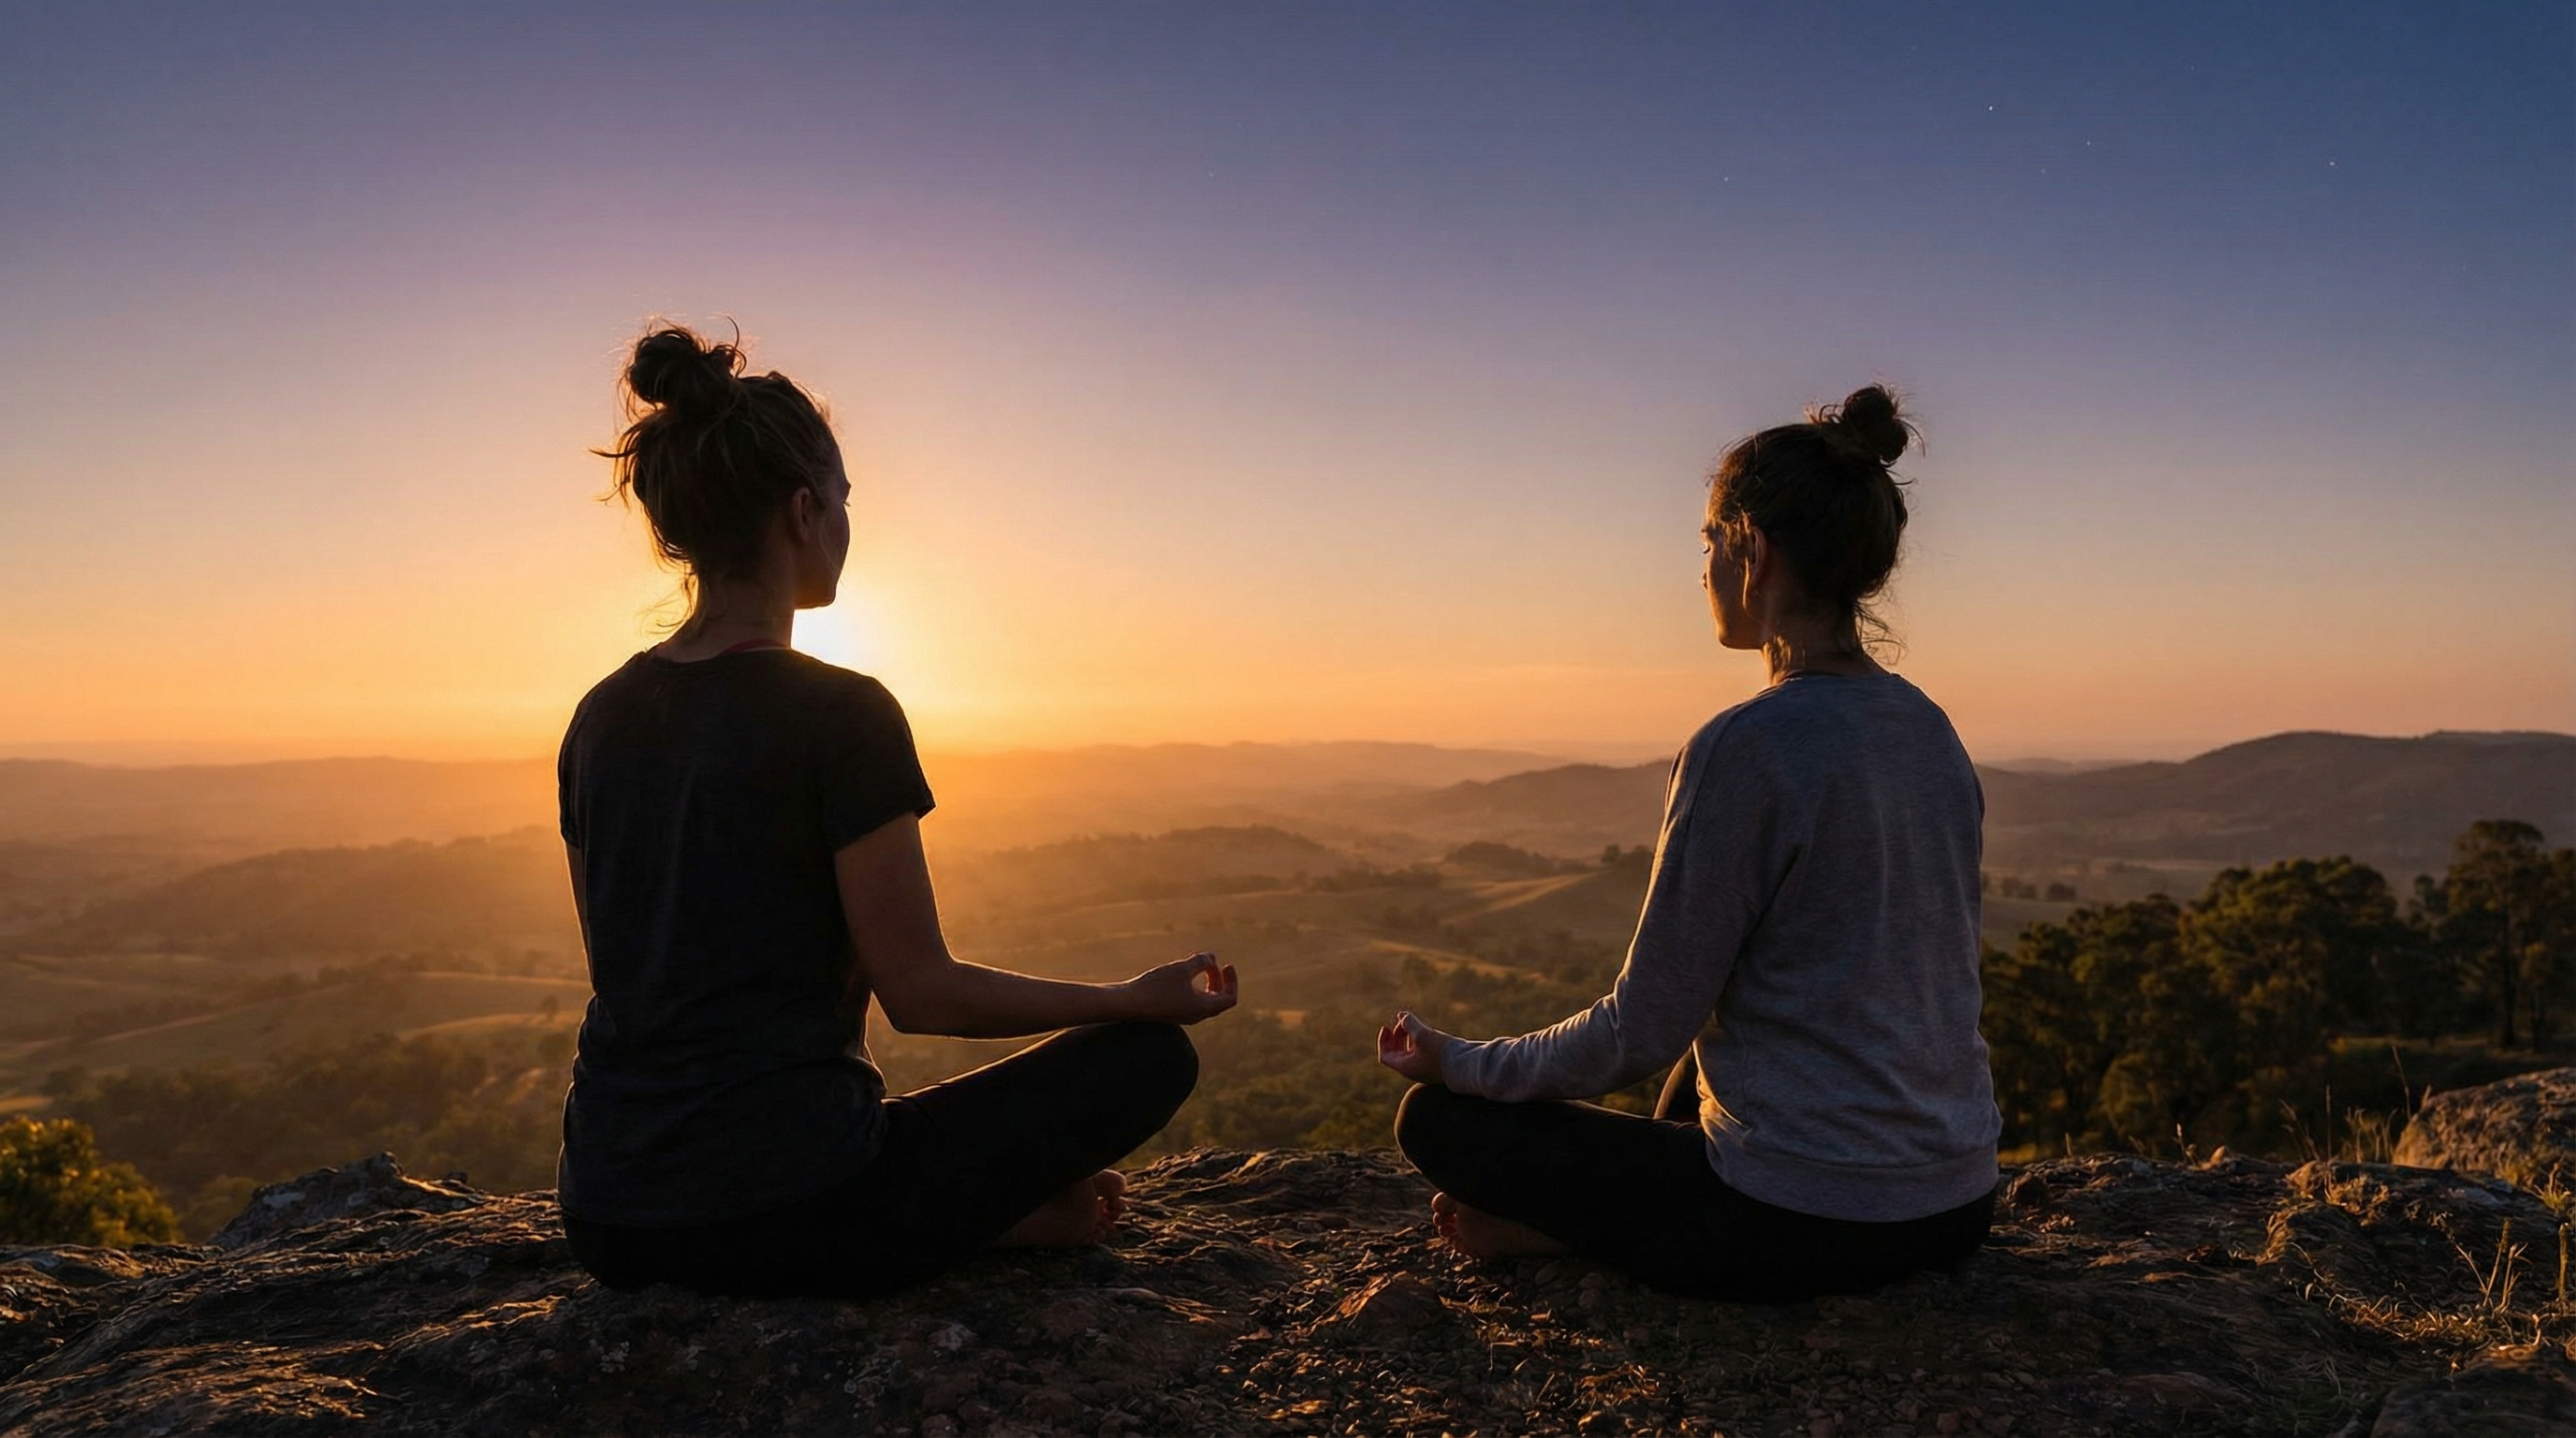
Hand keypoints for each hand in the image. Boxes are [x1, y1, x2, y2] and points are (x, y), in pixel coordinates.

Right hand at [1123, 951, 1238, 1024]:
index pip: (1229, 999)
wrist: (1127, 1003)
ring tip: (1195, 965)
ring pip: (1204, 1001)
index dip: (1232, 981)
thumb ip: (1200, 962)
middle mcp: (1196, 1015)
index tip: (1226, 965)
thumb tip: (1212, 957)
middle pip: (1218, 1000)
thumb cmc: (1156, 986)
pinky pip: (1191, 1001)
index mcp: (1203, 1008)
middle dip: (1218, 979)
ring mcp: (1183, 1016)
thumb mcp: (1181, 969)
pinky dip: (1193, 987)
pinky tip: (1179, 973)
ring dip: (1205, 983)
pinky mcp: (1171, 1013)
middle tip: (1210, 963)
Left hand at [1377, 1010, 1452, 1084]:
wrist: (1468, 1067)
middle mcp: (1414, 1070)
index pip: (1385, 1056)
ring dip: (1408, 1036)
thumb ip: (1410, 1024)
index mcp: (1406, 1067)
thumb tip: (1402, 1016)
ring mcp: (1426, 1068)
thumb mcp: (1423, 1035)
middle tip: (1402, 1022)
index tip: (1387, 1026)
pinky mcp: (1438, 1064)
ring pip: (1410, 1052)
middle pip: (1397, 1053)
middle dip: (1396, 1036)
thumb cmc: (1443, 1053)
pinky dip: (1420, 1040)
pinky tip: (1428, 1030)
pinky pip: (1422, 1052)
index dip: (1383, 1041)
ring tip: (1414, 1022)